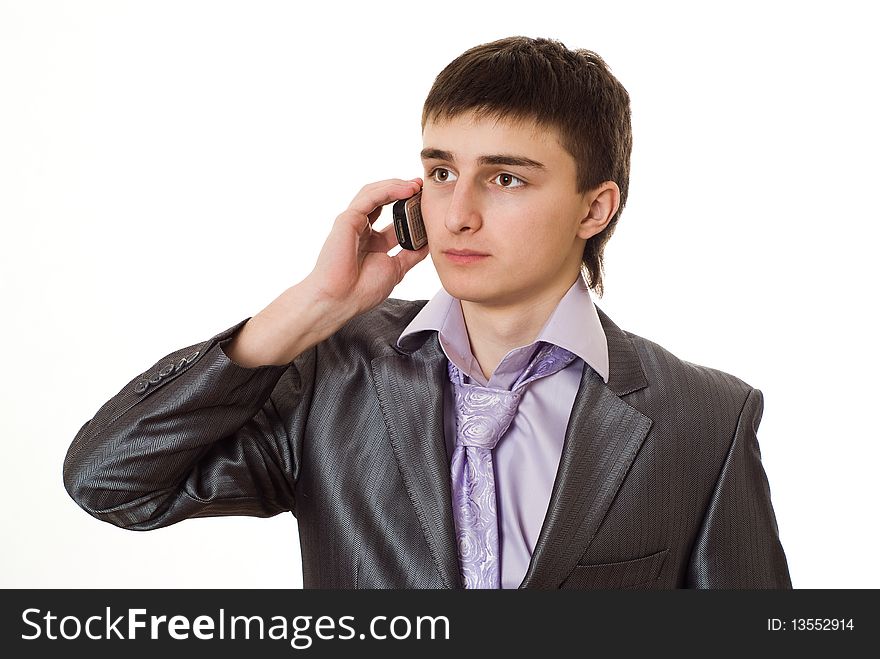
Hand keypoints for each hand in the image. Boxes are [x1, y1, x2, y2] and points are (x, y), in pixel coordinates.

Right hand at [303, 178, 429, 317]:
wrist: (340, 300)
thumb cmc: (361, 290)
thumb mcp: (396, 269)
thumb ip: (410, 255)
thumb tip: (429, 243)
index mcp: (372, 241)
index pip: (393, 216)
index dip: (410, 207)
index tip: (427, 201)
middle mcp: (362, 229)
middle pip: (383, 199)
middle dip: (403, 190)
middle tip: (423, 186)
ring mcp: (353, 223)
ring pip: (375, 193)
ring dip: (397, 185)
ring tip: (416, 185)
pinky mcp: (347, 219)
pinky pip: (369, 198)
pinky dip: (388, 191)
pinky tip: (406, 190)